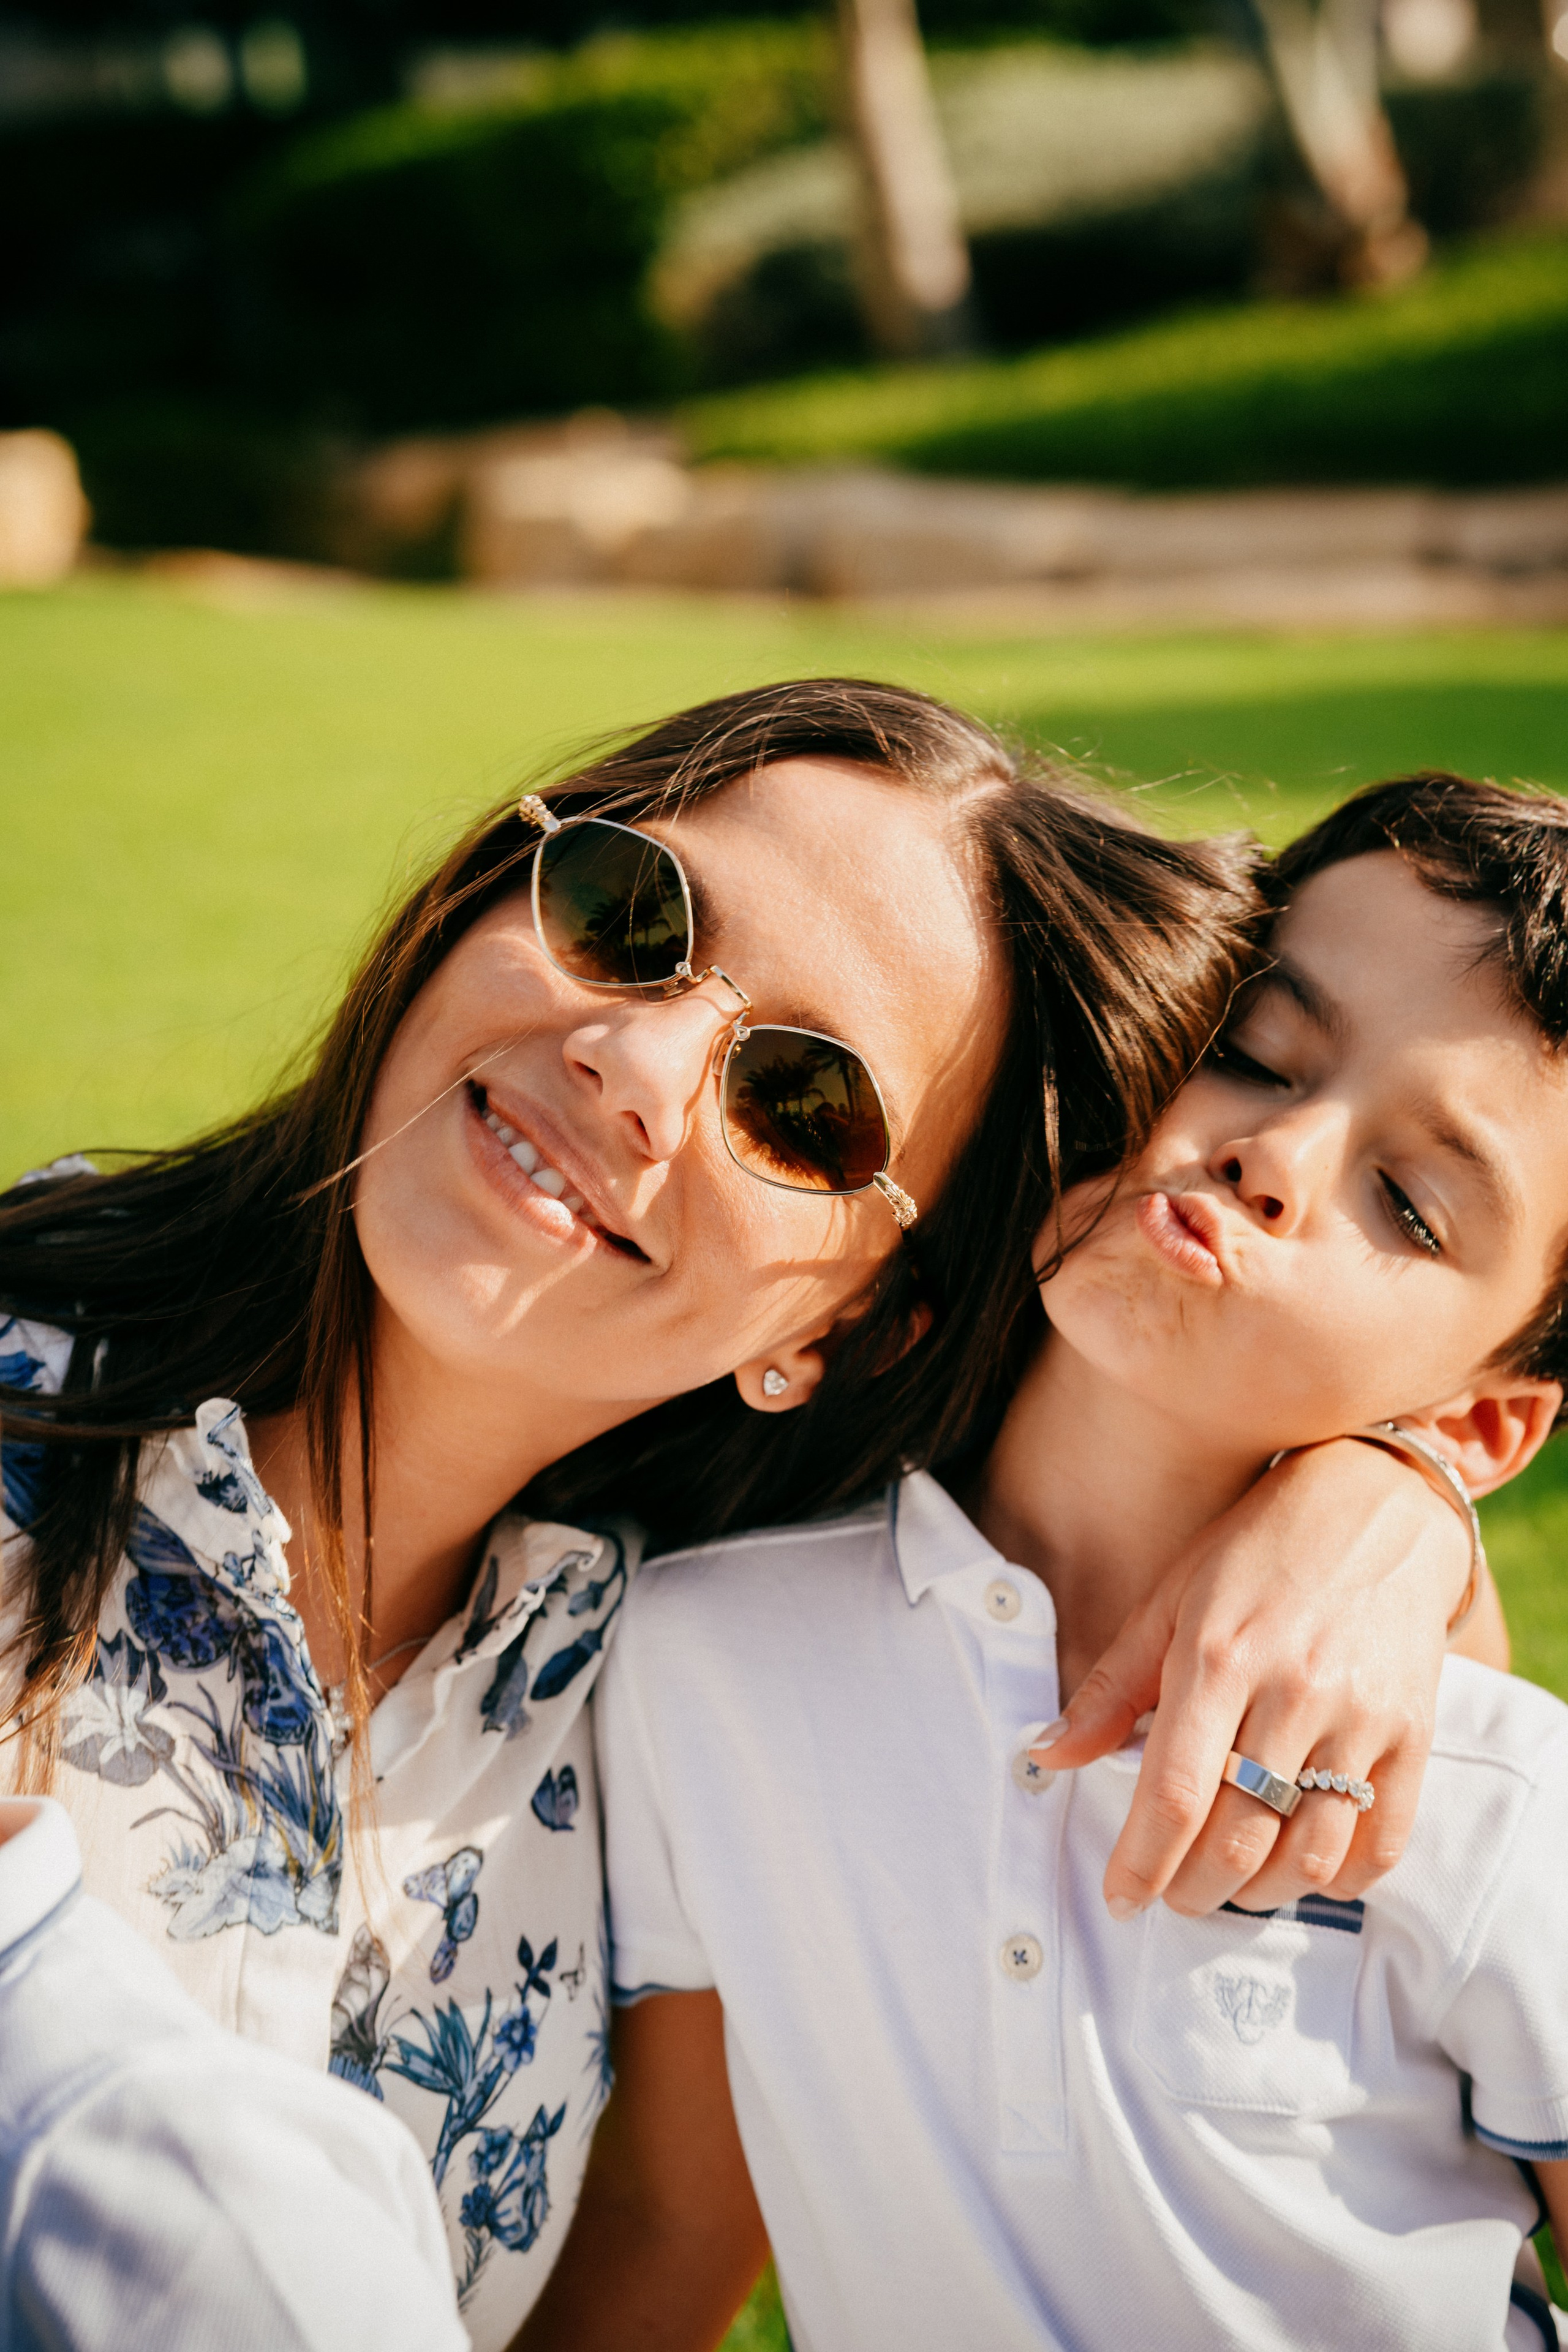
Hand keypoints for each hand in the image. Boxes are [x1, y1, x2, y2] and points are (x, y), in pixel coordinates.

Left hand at [1031, 1439, 1471, 1916]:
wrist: (1376, 1508)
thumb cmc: (1257, 1554)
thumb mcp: (1168, 1600)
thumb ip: (1110, 1687)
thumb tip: (1048, 1755)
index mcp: (1218, 1656)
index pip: (1175, 1792)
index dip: (1142, 1861)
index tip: (1121, 1897)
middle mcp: (1293, 1690)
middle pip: (1239, 1837)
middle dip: (1193, 1890)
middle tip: (1173, 1894)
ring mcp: (1361, 1716)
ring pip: (1310, 1855)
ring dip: (1260, 1893)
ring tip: (1231, 1882)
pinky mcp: (1414, 1733)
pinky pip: (1380, 1843)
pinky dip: (1337, 1880)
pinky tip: (1300, 1866)